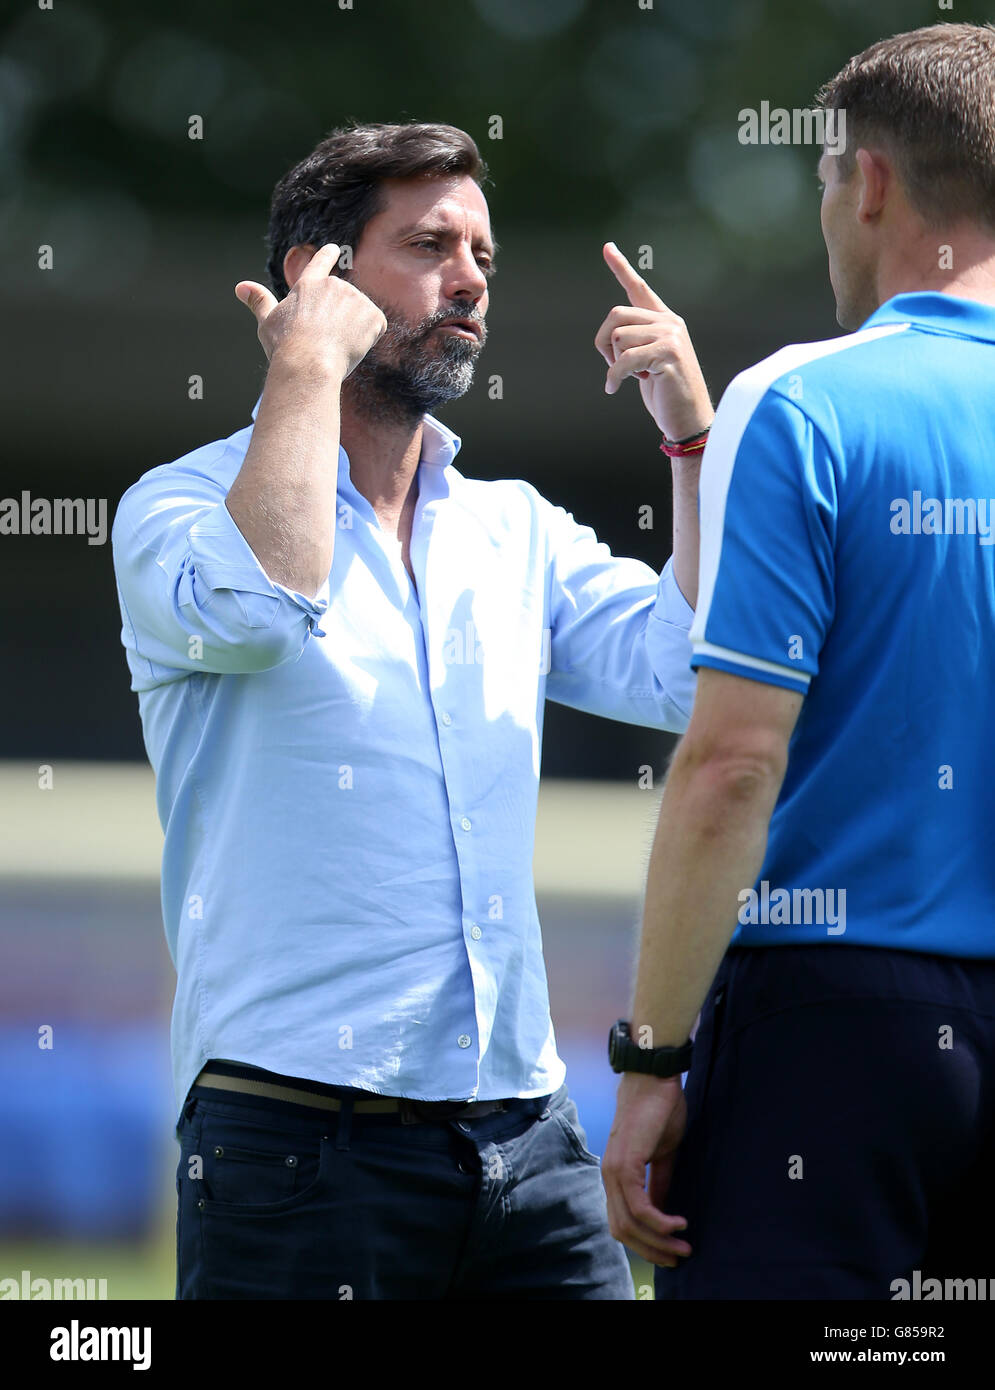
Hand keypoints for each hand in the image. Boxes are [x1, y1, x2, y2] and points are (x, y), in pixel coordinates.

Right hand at [234, 242, 386, 378]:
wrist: (309, 363)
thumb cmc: (285, 346)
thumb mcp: (268, 322)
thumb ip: (259, 301)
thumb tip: (240, 287)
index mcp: (308, 284)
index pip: (321, 262)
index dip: (328, 255)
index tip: (335, 249)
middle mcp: (334, 285)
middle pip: (343, 303)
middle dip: (339, 320)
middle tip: (323, 342)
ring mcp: (356, 298)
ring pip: (359, 317)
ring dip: (353, 330)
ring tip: (334, 346)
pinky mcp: (373, 315)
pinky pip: (376, 328)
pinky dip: (368, 339)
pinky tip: (351, 347)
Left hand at [595, 242, 712, 441]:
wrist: (688, 419)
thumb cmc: (666, 394)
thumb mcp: (646, 362)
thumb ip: (634, 341)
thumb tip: (611, 334)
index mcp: (664, 321)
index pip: (639, 288)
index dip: (621, 268)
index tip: (607, 248)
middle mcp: (669, 322)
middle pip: (616, 314)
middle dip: (604, 343)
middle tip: (613, 367)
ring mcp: (671, 336)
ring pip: (618, 336)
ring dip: (613, 363)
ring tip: (632, 378)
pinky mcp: (668, 353)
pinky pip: (624, 359)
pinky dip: (613, 376)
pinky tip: (614, 388)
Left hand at [601, 1071, 692, 1266]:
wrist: (655, 1079)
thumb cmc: (660, 1110)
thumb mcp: (662, 1155)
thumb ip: (658, 1183)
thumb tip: (662, 1212)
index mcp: (616, 1175)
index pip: (622, 1221)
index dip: (645, 1242)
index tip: (671, 1252)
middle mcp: (609, 1176)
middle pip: (622, 1230)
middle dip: (651, 1250)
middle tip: (679, 1257)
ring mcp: (614, 1170)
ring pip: (629, 1224)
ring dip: (657, 1241)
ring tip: (683, 1245)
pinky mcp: (625, 1164)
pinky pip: (639, 1207)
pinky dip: (659, 1222)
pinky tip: (679, 1223)